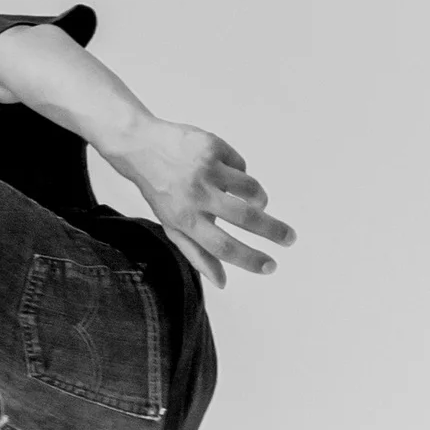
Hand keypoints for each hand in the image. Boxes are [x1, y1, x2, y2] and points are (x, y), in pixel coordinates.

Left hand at [115, 121, 293, 287]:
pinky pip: (240, 165)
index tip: (271, 266)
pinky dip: (240, 173)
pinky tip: (227, 173)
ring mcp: (206, 169)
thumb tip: (222, 283)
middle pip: (245, 217)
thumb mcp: (172, 225)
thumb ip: (197, 254)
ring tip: (259, 203)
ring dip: (259, 199)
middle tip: (290, 238)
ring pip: (250, 188)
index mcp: (185, 220)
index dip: (250, 259)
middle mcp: (196, 195)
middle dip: (273, 231)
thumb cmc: (159, 192)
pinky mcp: (213, 147)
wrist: (140, 146)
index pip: (223, 246)